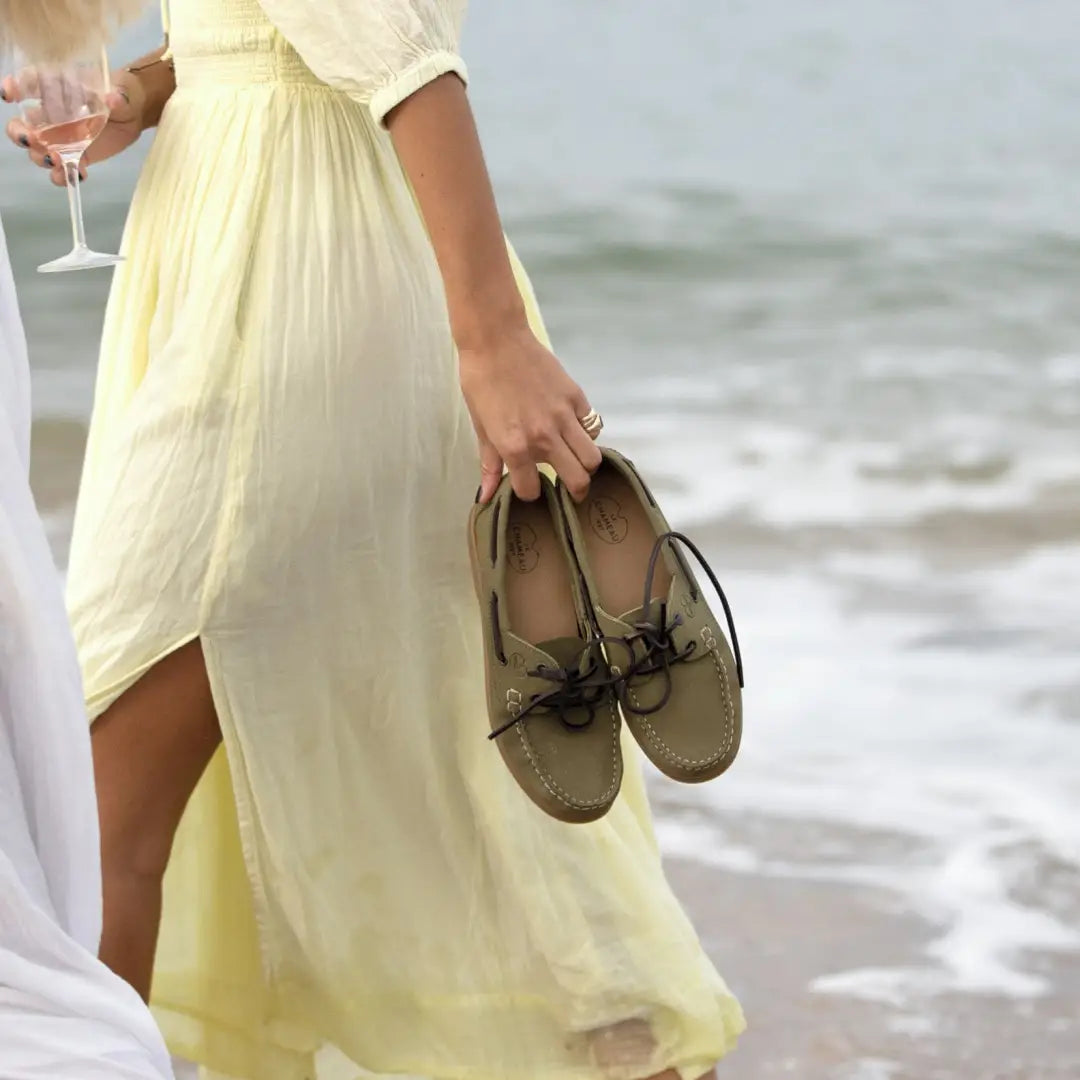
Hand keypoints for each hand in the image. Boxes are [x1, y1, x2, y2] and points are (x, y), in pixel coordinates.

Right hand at [3, 70, 145, 186]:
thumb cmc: (120, 93)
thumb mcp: (120, 90)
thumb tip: (114, 99)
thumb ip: (115, 95)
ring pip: (37, 150)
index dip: (14, 87)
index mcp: (55, 88)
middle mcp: (50, 113)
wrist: (133, 113)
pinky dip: (65, 176)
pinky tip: (79, 175)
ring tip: (56, 160)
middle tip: (30, 139)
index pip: (28, 84)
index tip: (9, 94)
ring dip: (41, 157)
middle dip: (19, 133)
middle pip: (22, 124)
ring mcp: (61, 137)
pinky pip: (62, 169)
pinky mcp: (76, 155)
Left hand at [460, 324, 602, 504]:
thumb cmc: (481, 381)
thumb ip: (490, 464)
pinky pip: (592, 426)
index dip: (529, 493)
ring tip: (576, 462)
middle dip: (573, 491)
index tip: (528, 485)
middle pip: (577, 480)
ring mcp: (564, 417)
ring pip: (592, 458)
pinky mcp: (576, 397)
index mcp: (515, 447)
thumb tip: (486, 497)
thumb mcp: (481, 426)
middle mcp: (544, 437)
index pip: (532, 490)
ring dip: (586, 466)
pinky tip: (574, 431)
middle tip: (569, 488)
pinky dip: (587, 434)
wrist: (496, 339)